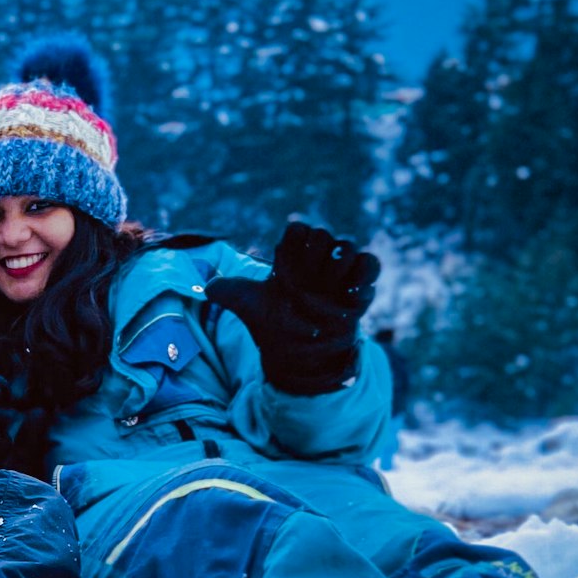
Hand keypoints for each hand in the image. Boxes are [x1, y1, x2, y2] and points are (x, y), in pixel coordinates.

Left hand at [204, 222, 379, 394]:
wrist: (299, 348)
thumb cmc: (274, 321)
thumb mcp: (248, 307)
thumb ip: (228, 293)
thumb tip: (207, 288)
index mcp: (290, 256)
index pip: (297, 229)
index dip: (292, 245)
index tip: (284, 271)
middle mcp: (315, 258)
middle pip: (323, 234)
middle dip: (314, 257)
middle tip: (307, 284)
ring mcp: (339, 270)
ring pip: (347, 246)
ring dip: (337, 267)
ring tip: (327, 291)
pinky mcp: (360, 283)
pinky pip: (370, 264)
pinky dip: (364, 275)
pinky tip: (351, 296)